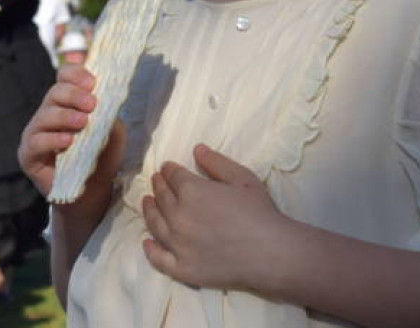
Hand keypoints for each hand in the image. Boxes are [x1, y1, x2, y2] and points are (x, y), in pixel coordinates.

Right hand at [18, 65, 124, 203]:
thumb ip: (112, 120)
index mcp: (66, 103)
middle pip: (55, 92)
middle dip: (74, 95)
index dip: (75, 74)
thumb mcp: (114, 137)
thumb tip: (108, 106)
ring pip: (45, 114)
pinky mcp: (28, 154)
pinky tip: (68, 141)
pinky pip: (36, 141)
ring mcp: (35, 133)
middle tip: (92, 103)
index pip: (64, 77)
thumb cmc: (101, 160)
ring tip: (83, 123)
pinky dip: (52, 139)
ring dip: (65, 116)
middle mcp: (48, 113)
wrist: (92, 194)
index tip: (92, 82)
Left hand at [141, 144, 287, 291]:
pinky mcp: (183, 269)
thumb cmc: (259, 212)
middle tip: (157, 181)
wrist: (272, 253)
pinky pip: (159, 258)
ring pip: (155, 223)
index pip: (172, 175)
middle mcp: (178, 216)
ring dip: (149, 210)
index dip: (169, 169)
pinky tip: (147, 242)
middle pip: (161, 197)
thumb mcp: (241, 178)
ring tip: (147, 202)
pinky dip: (150, 250)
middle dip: (158, 185)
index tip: (168, 168)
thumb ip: (216, 162)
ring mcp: (178, 244)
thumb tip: (196, 149)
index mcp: (191, 191)